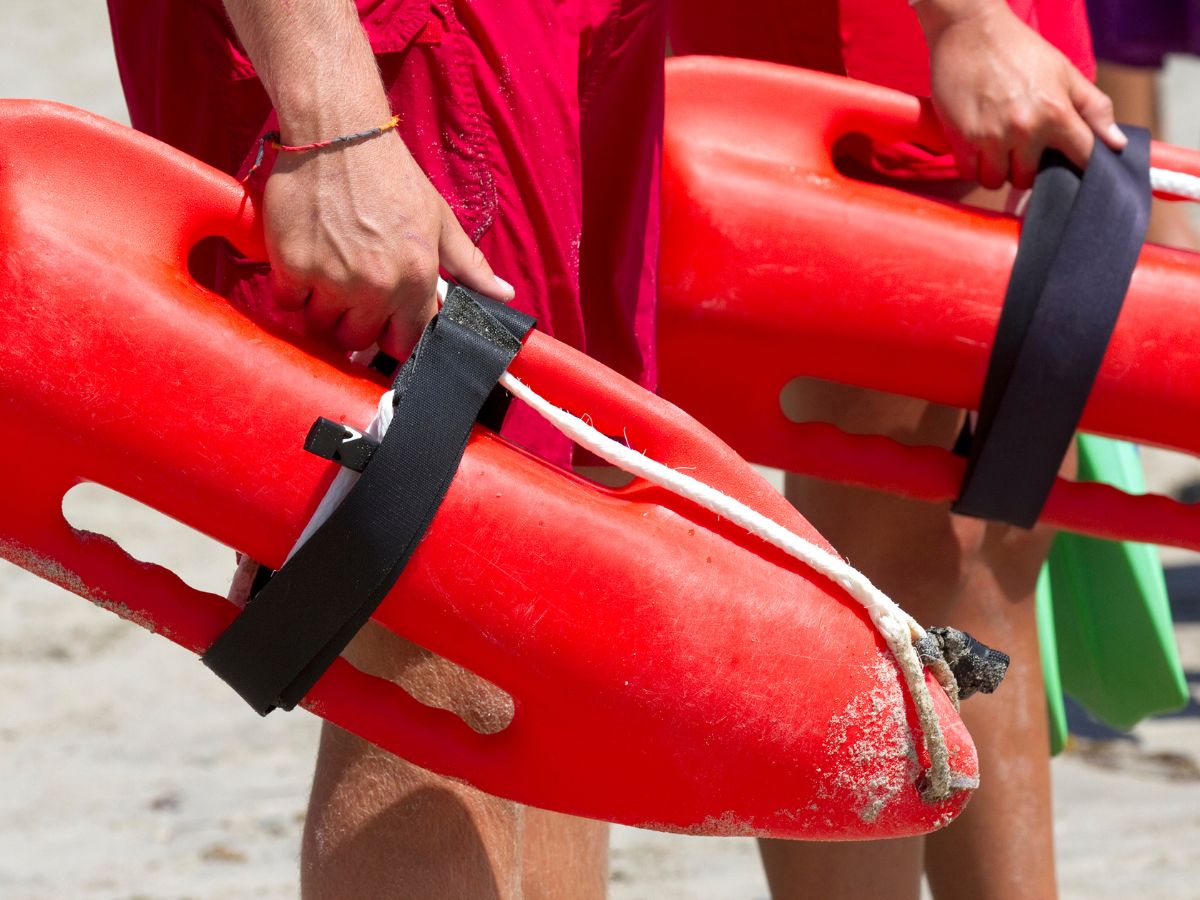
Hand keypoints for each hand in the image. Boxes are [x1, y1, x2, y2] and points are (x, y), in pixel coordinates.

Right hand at [263, 124, 512, 358]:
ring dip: (322, 311)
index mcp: (416, 280)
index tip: (385, 322)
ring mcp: (332, 280)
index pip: (405, 344)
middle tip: (352, 294)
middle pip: (359, 340)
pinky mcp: (293, 267)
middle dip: (356, 324)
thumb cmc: (393, 177)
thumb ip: (471, 266)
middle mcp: (376, 287)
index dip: (394, 336)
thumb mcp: (440, 220)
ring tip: (327, 279)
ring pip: (322, 327)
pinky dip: (292, 291)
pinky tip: (303, 264)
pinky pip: (288, 304)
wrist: (340, 136)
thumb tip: (504, 295)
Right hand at [917, 0, 1126, 188]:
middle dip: (1024, 168)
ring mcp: (991, 137)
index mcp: (1056, 113)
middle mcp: (1025, 130)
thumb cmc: (1019, 49)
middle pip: (1027, 179)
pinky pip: (970, 172)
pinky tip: (976, 144)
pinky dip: (974, 164)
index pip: (1081, 158)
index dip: (1078, 163)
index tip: (1069, 161)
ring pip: (995, 180)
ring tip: (996, 147)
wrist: (971, 30)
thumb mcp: (1064, 72)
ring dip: (997, 169)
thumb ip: (1094, 108)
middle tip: (1019, 148)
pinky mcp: (962, 139)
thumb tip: (1116, 142)